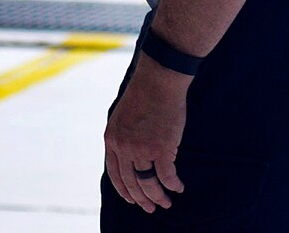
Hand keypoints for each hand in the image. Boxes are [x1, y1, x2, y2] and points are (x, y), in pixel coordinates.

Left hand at [103, 56, 188, 213]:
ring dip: (158, 196)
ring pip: (148, 183)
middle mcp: (123, 147)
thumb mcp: (123, 117)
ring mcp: (141, 149)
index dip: (123, 190)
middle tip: (150, 208)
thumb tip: (130, 157)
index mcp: (111, 138)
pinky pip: (166, 176)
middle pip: (131, 182)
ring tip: (166, 202)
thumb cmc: (144, 95)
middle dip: (141, 199)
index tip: (132, 199)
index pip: (114, 173)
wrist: (158, 80)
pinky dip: (173, 184)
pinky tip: (178, 187)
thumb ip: (123, 137)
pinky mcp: (161, 148)